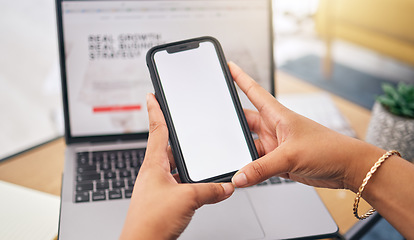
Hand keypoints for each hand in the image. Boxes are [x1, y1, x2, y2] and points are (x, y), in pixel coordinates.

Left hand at [120, 93, 233, 239]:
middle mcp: (154, 173)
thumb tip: (225, 186)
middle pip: (168, 148)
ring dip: (186, 164)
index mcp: (153, 165)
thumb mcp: (187, 199)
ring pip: (175, 167)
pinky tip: (199, 187)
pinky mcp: (163, 200)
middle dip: (178, 138)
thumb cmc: (150, 222)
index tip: (151, 96)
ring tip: (200, 160)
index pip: (156, 130)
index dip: (154, 110)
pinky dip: (189, 182)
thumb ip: (210, 190)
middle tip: (185, 127)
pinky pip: (178, 184)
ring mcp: (158, 187)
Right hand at [228, 62, 383, 191]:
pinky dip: (250, 170)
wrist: (347, 168)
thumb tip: (239, 176)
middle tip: (215, 128)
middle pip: (245, 123)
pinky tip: (244, 175)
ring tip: (231, 161)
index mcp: (278, 115)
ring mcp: (275, 146)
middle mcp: (274, 128)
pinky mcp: (278, 162)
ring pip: (249, 147)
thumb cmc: (329, 149)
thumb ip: (262, 168)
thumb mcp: (291, 156)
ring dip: (241, 154)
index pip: (254, 91)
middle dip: (231, 126)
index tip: (228, 66)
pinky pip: (257, 164)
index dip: (240, 78)